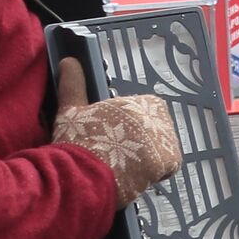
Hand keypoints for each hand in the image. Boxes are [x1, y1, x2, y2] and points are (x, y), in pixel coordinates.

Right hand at [52, 58, 181, 206]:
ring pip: (164, 146)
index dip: (135, 124)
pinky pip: (171, 165)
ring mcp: (164, 139)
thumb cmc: (76, 143)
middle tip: (122, 154)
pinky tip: (140, 175)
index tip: (119, 136)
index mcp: (138, 102)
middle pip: (156, 129)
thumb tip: (68, 61)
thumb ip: (73, 85)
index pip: (147, 109)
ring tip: (128, 166)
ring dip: (151, 155)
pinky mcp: (168, 160)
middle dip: (143, 140)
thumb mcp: (71, 111)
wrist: (82, 177)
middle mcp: (156, 117)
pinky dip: (159, 171)